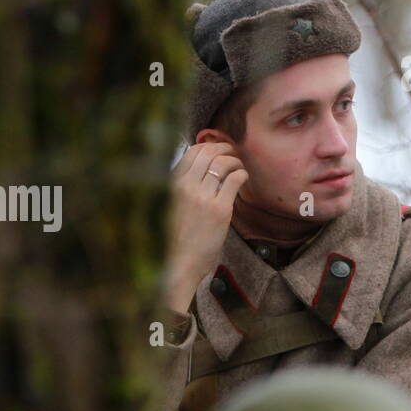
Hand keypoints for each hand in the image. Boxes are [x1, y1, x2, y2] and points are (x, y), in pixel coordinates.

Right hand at [163, 142, 247, 313]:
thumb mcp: (167, 206)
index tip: (217, 149)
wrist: (177, 265)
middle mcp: (185, 186)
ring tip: (239, 167)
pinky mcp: (219, 209)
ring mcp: (202, 197)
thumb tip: (198, 170)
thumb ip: (179, 188)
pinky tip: (243, 179)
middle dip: (224, 148)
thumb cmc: (172, 239)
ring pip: (223, 162)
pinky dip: (242, 174)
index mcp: (171, 184)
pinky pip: (235, 179)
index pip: (192, 151)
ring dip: (235, 160)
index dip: (209, 146)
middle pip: (209, 152)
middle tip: (232, 154)